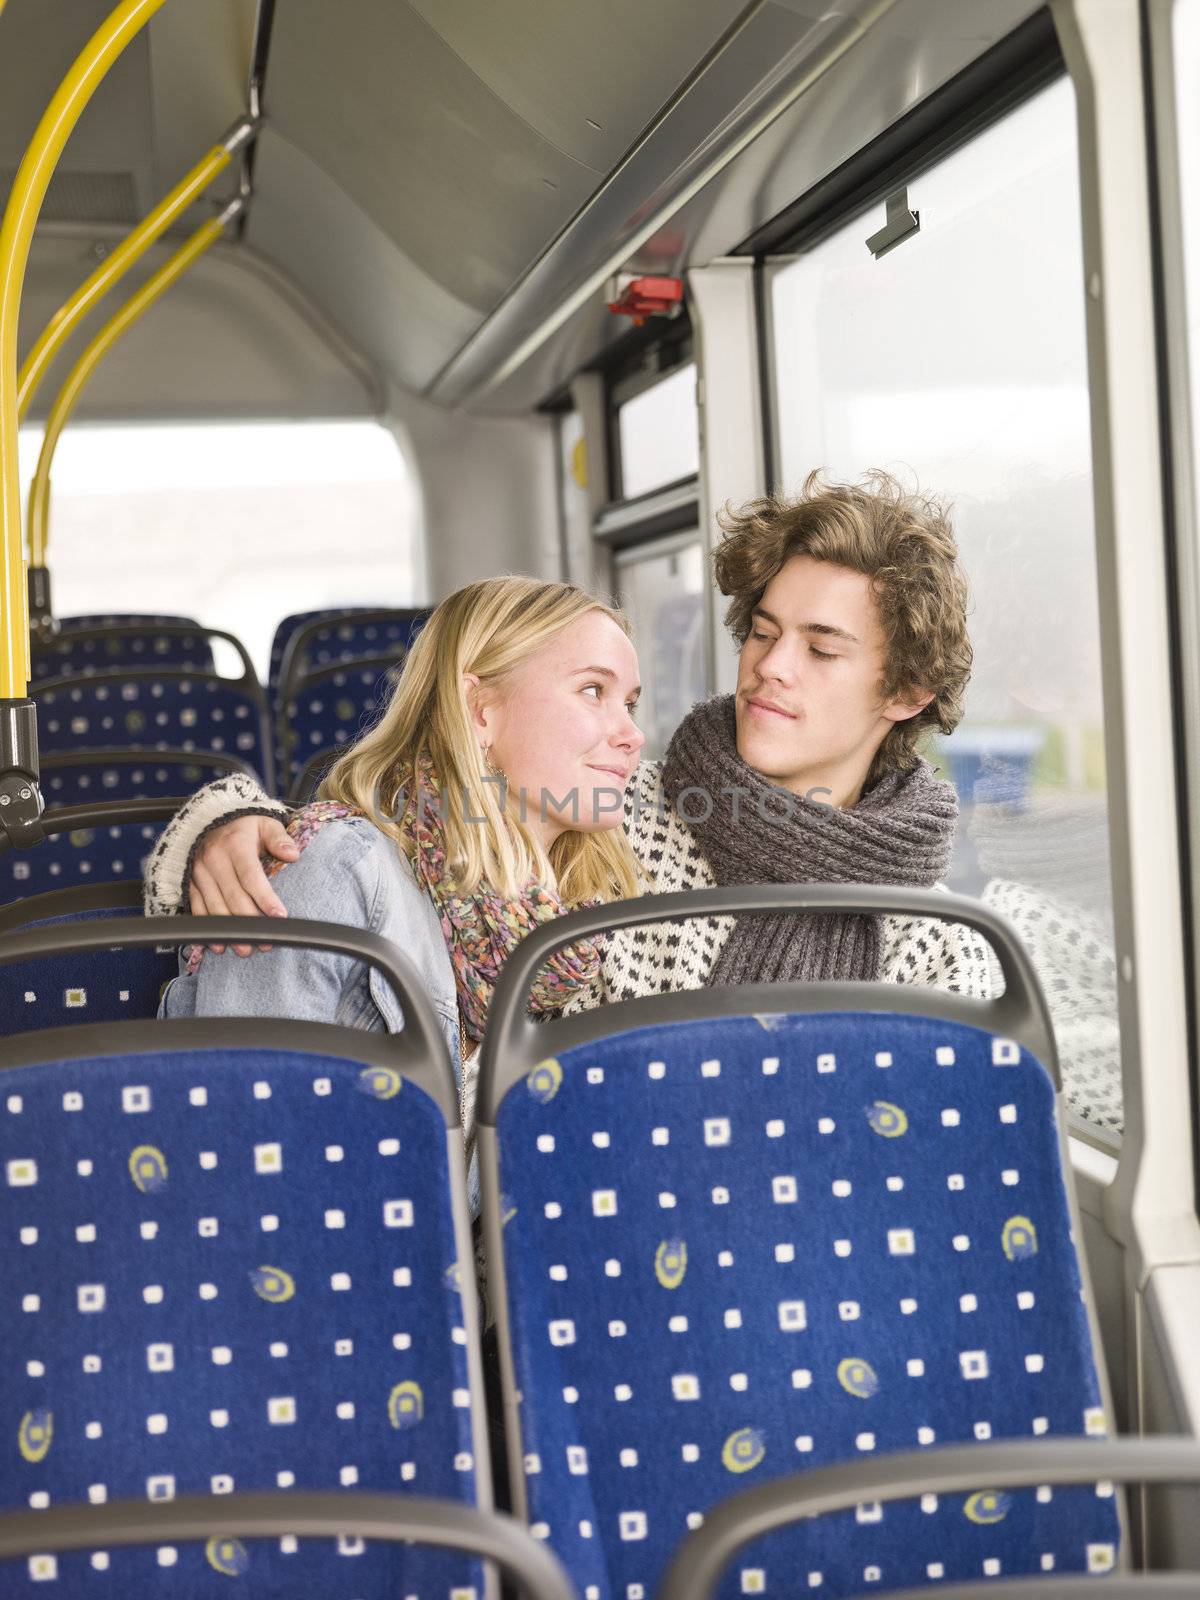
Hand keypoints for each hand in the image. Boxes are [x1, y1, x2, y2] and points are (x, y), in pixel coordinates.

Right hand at [189, 815, 297, 955]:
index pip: (251, 876)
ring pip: (214, 907)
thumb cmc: (244, 826)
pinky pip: (196, 909)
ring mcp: (198, 873)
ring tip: (245, 949)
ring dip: (229, 931)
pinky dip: (206, 928)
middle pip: (233, 897)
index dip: (265, 898)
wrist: (210, 819)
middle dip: (250, 922)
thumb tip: (293, 854)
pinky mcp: (190, 883)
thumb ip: (279, 838)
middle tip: (265, 942)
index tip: (279, 916)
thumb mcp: (264, 823)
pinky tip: (217, 944)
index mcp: (235, 845)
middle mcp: (213, 860)